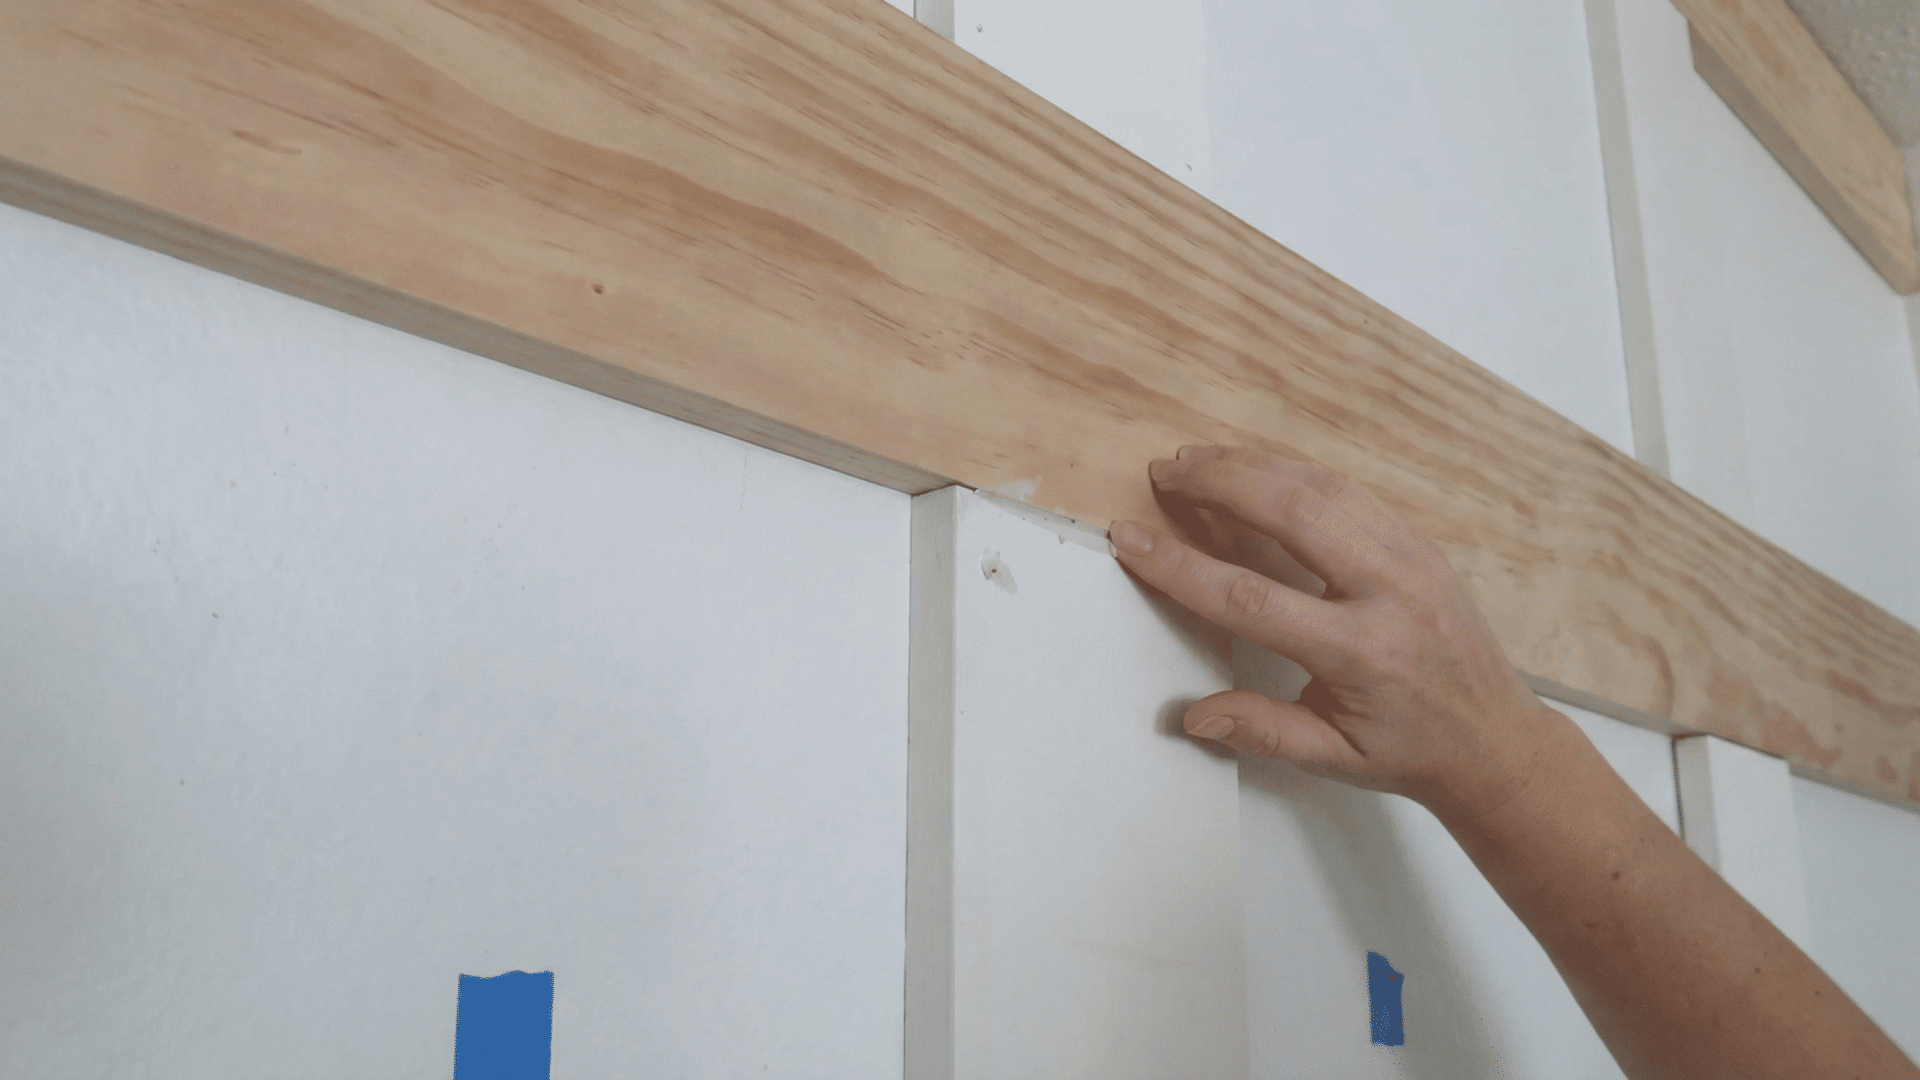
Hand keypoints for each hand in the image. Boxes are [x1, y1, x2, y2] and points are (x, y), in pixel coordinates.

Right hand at [1108, 444, 1565, 823]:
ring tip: (1198, 460)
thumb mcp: (1332, 758)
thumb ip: (1262, 731)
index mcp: (1360, 652)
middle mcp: (1388, 592)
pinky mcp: (1418, 542)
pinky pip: (1350, 491)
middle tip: (1166, 470)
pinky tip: (1257, 469)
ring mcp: (1410, 557)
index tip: (1132, 538)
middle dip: (1221, 483)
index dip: (1181, 566)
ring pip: (1322, 488)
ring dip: (1255, 466)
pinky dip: (1296, 472)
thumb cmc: (1407, 750)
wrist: (1496, 738)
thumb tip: (1190, 715)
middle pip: (1292, 512)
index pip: (1250, 597)